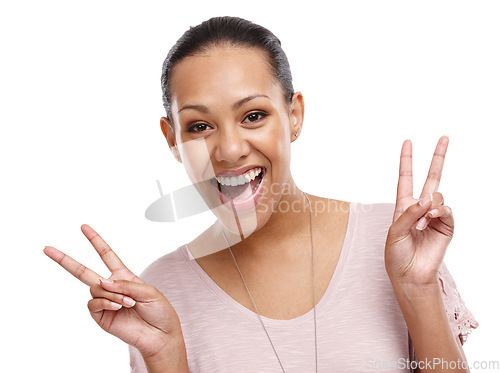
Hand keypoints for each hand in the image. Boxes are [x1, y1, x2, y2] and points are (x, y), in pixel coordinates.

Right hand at [43, 224, 182, 358]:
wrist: (159, 334)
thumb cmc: (158, 311)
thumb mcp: (148, 291)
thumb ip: (125, 284)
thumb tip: (101, 282)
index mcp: (123, 276)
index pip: (106, 255)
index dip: (95, 241)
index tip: (84, 227)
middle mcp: (111, 287)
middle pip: (83, 271)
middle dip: (65, 259)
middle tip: (47, 248)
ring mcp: (104, 302)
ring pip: (95, 288)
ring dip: (112, 294)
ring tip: (127, 303)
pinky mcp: (101, 316)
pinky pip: (94, 303)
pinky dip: (105, 303)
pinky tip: (117, 308)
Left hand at [385, 136, 453, 288]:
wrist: (409, 274)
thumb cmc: (396, 254)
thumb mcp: (394, 231)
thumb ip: (409, 213)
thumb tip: (427, 199)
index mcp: (404, 206)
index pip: (406, 178)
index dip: (406, 160)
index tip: (407, 142)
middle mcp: (420, 207)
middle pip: (431, 177)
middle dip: (437, 157)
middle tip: (444, 137)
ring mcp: (434, 216)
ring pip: (438, 196)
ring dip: (428, 207)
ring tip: (420, 224)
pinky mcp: (446, 226)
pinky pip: (446, 210)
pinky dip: (439, 211)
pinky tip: (431, 219)